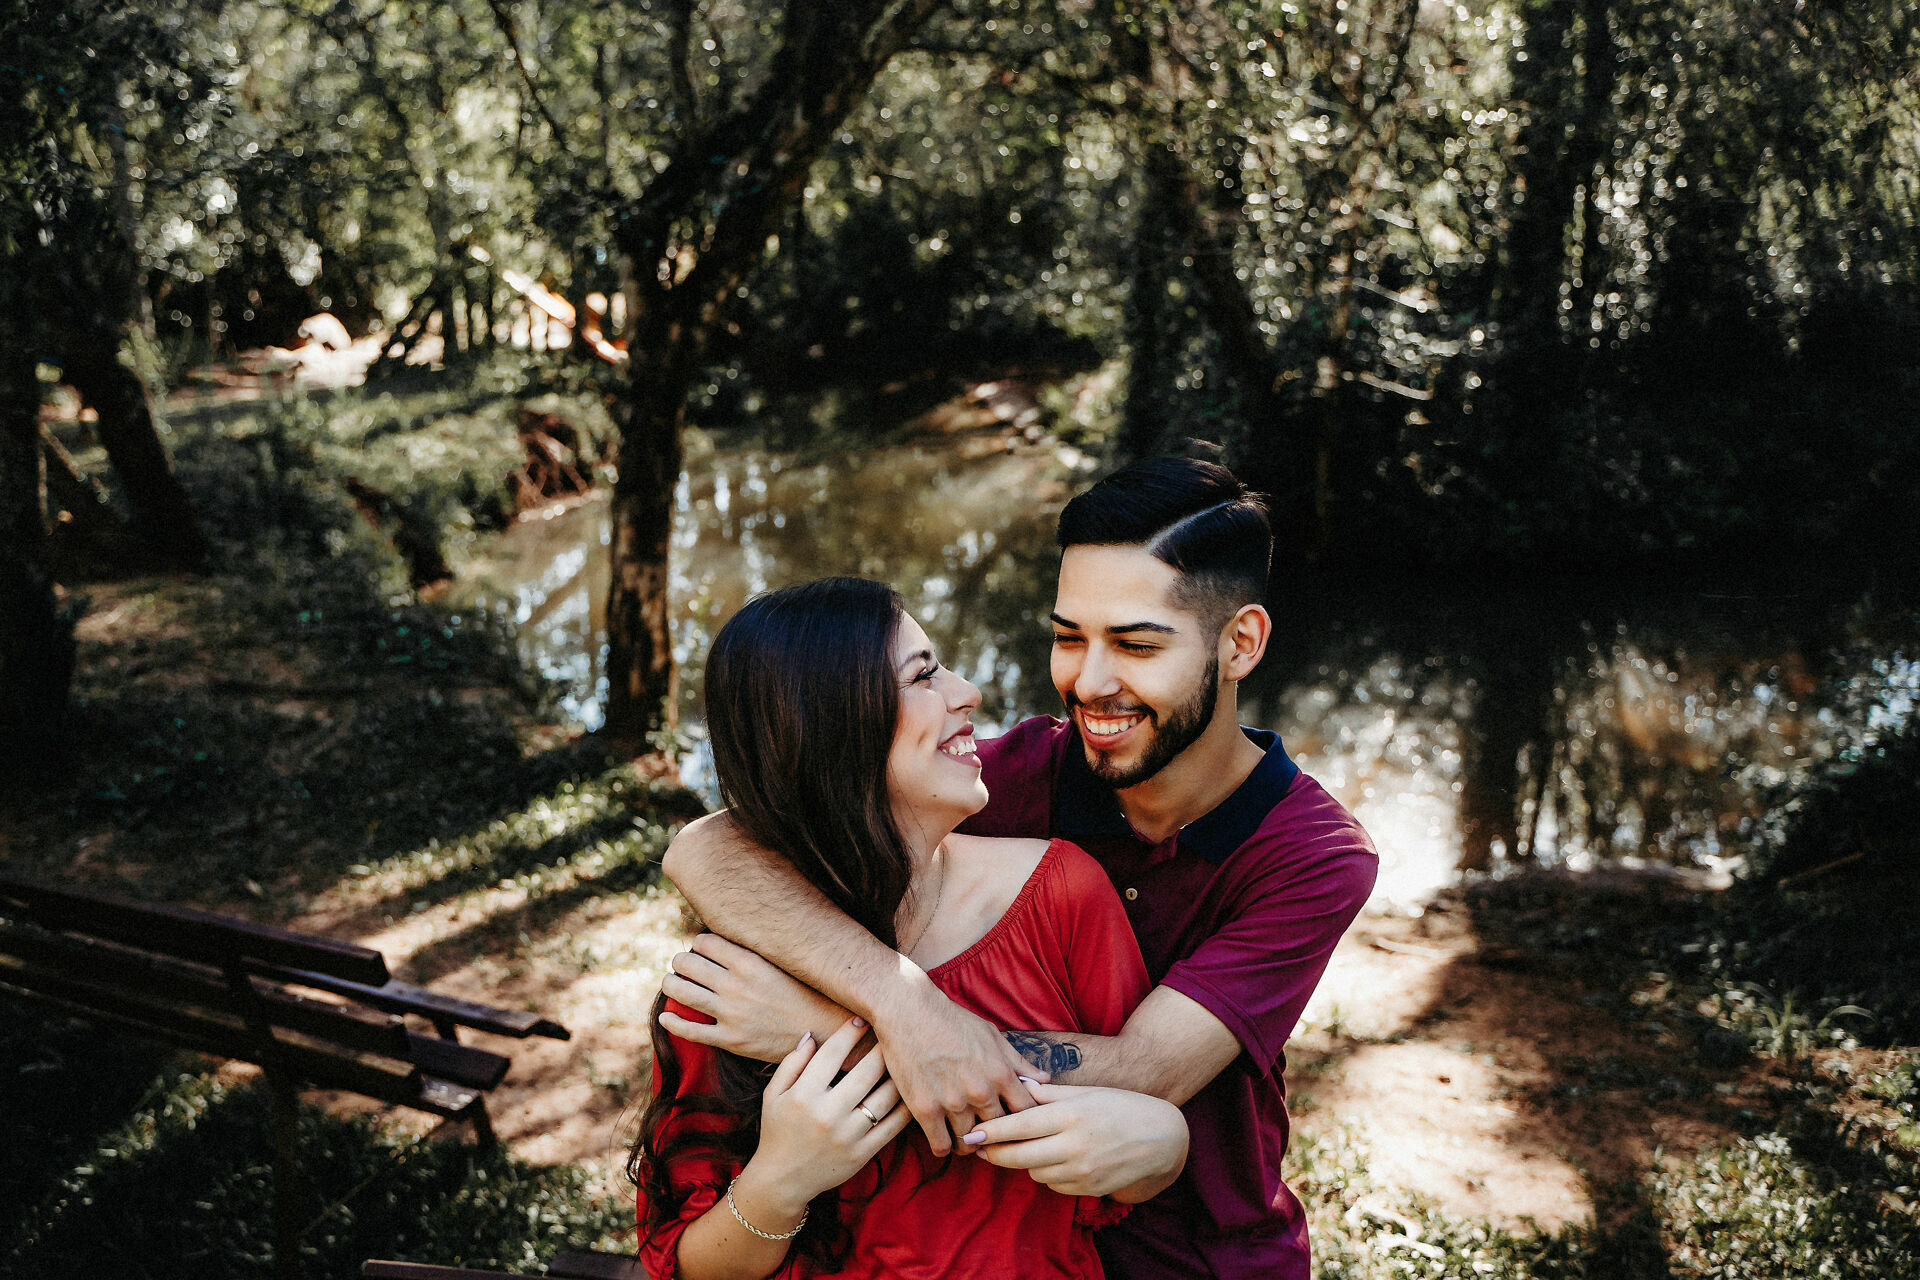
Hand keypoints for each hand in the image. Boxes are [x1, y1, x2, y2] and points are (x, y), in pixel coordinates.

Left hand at [659, 933, 849, 1062]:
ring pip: (682, 993)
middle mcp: (735, 985)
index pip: (705, 942)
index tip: (701, 948)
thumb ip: (754, 952)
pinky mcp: (730, 1039)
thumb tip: (728, 940)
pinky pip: (691, 1030)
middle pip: (688, 964)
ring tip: (670, 983)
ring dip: (671, 985)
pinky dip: (672, 1022)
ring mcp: (731, 1014)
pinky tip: (665, 1017)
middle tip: (682, 964)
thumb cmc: (805, 993)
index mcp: (749, 962)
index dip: (699, 943)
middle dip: (681, 962)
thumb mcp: (782, 963)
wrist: (824, 1032)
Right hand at [739, 1018, 911, 1213]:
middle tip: (894, 1031)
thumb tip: (812, 1035)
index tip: (862, 1019)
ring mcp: (848, 1135)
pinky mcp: (863, 1153)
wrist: (782, 1181)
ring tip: (907, 1058)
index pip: (832, 1053)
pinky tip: (910, 1091)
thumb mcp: (773, 1095)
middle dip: (882, 1047)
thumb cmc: (777, 1131)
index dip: (850, 1032)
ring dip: (899, 1074)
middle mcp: (827, 1114)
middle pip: (866, 1071)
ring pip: (885, 1097)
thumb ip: (791, 1063)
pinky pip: (893, 1126)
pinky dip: (905, 1106)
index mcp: (804, 1095)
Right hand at [872, 983, 1042, 1156]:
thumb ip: (1019, 1062)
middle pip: (1000, 1132)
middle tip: (991, 1135)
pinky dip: (945, 1146)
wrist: (909, 1011)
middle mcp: (980, 1091)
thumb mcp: (992, 1035)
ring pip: (970, 1143)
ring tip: (967, 1137)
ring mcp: (951, 1102)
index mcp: (1000, 1073)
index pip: (1027, 1113)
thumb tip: (1045, 1080)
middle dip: (998, 1135)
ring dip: (970, 1143)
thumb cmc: (953, 1020)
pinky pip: (941, 1146)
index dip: (1024, 1122)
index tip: (1017, 1124)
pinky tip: (944, 1136)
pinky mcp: (925, 1109)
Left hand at [961, 1079, 1188, 1200]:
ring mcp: (1083, 1171)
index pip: (1021, 1126)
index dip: (992, 1132)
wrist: (1162, 1140)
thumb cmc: (1122, 1107)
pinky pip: (1054, 1185)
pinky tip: (1054, 1159)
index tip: (972, 1133)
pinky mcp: (1089, 1189)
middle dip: (995, 1154)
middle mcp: (1075, 1145)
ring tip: (1026, 1147)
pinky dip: (1047, 1174)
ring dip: (1025, 1162)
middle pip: (1020, 1156)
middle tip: (978, 1148)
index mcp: (1072, 1115)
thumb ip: (1050, 1092)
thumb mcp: (1087, 1092)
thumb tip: (1019, 1084)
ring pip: (1034, 1173)